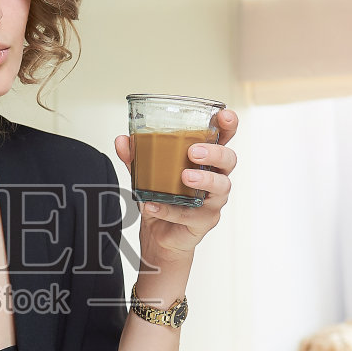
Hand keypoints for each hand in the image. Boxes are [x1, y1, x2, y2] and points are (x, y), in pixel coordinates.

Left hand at [114, 109, 238, 265]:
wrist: (158, 234)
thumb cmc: (162, 198)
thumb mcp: (146, 174)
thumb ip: (136, 157)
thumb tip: (122, 140)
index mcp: (205, 160)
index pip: (224, 138)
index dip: (228, 125)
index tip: (224, 116)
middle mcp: (215, 177)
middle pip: (229, 160)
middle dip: (215, 153)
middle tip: (194, 152)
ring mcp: (213, 200)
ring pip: (221, 186)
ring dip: (204, 180)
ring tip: (184, 177)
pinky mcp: (205, 221)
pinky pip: (192, 215)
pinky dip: (170, 210)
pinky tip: (154, 205)